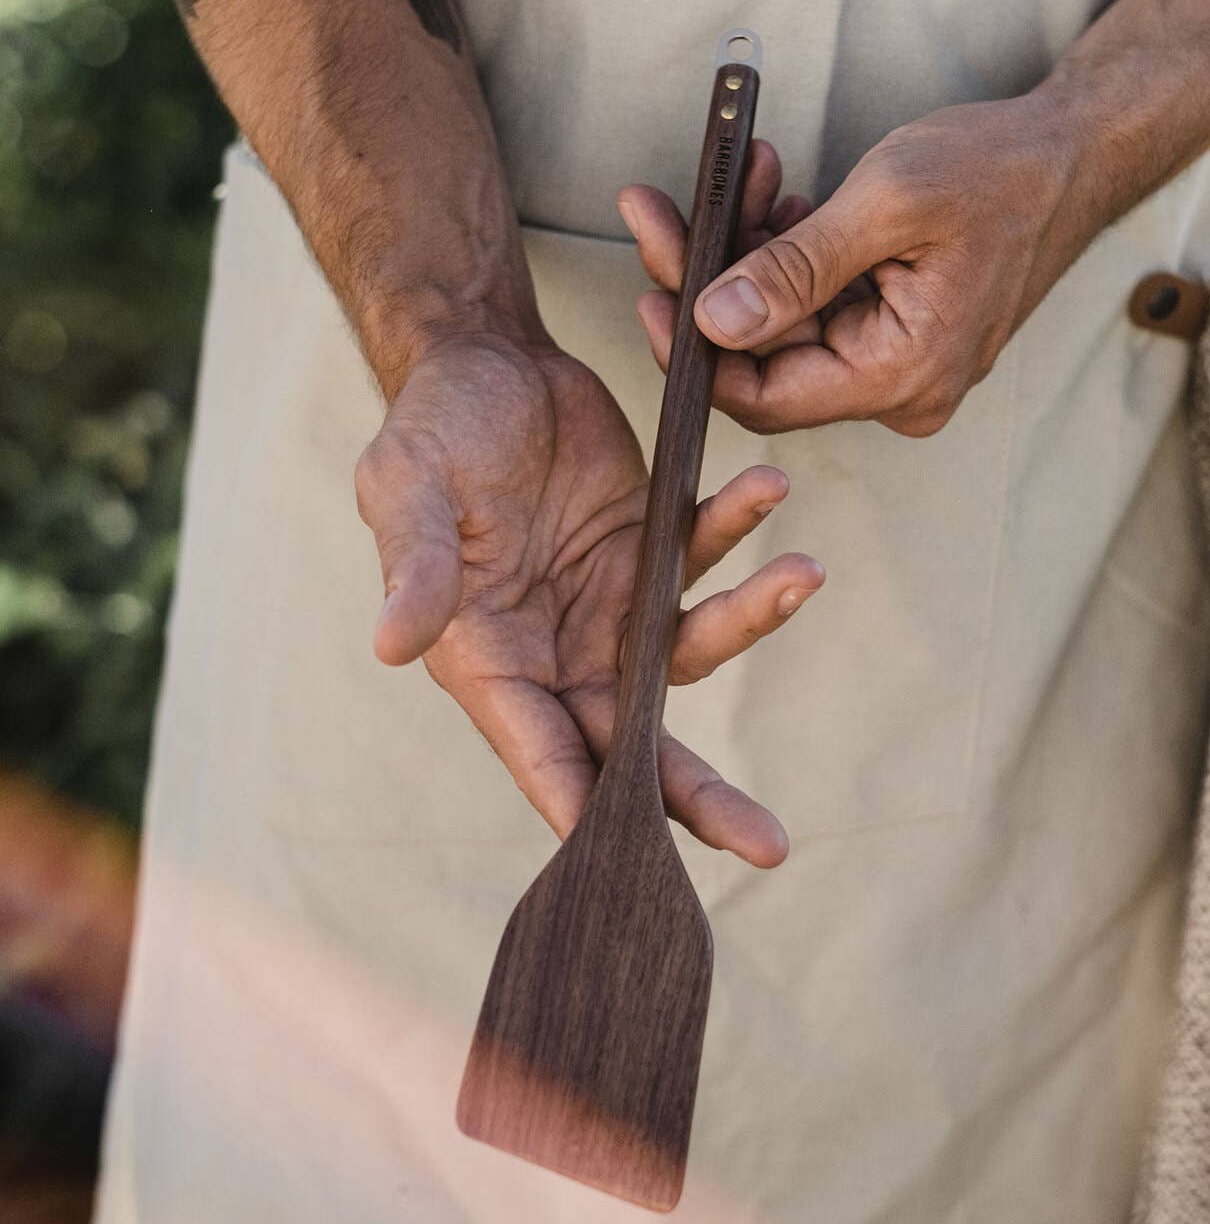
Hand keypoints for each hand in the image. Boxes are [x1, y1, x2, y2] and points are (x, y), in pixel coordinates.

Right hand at [354, 333, 824, 865]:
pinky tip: (765, 489)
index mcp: (490, 664)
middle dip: (700, 797)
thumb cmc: (428, 432)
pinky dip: (738, 531)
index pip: (541, 755)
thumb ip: (414, 567)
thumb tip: (392, 645)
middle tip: (769, 847)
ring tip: (801, 576)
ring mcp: (612, 609)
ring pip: (689, 653)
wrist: (481, 361)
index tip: (635, 862)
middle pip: (634, 748)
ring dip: (750, 621)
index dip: (586, 809)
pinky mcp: (652, 553)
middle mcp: (557, 655)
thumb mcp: (407, 489)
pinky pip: (704, 560)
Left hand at [621, 96, 1080, 435]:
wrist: (1071, 155)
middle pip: (765, 356)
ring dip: (748, 249)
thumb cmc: (997, 171)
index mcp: (901, 376)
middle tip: (662, 206)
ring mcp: (896, 362)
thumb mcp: (886, 205)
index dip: (694, 348)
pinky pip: (814, 303)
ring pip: (782, 323)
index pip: (762, 397)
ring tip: (743, 171)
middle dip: (710, 276)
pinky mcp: (891, 329)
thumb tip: (712, 324)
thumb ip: (794, 270)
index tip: (650, 283)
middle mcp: (898, 388)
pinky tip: (777, 191)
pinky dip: (786, 249)